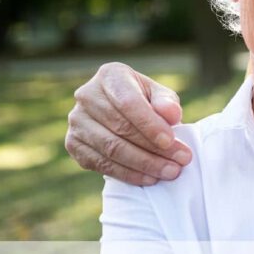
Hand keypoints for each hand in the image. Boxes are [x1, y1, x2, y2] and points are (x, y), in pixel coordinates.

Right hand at [65, 62, 191, 184]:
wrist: (123, 113)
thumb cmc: (146, 101)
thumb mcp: (160, 95)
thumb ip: (167, 102)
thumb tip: (171, 115)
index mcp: (110, 76)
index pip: (128, 102)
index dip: (150, 124)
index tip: (171, 140)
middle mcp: (87, 96)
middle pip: (120, 128)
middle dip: (153, 148)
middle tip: (180, 161)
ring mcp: (76, 121)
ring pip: (111, 149)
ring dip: (143, 164)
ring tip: (170, 171)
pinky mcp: (73, 144)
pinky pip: (101, 164)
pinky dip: (128, 174)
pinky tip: (150, 178)